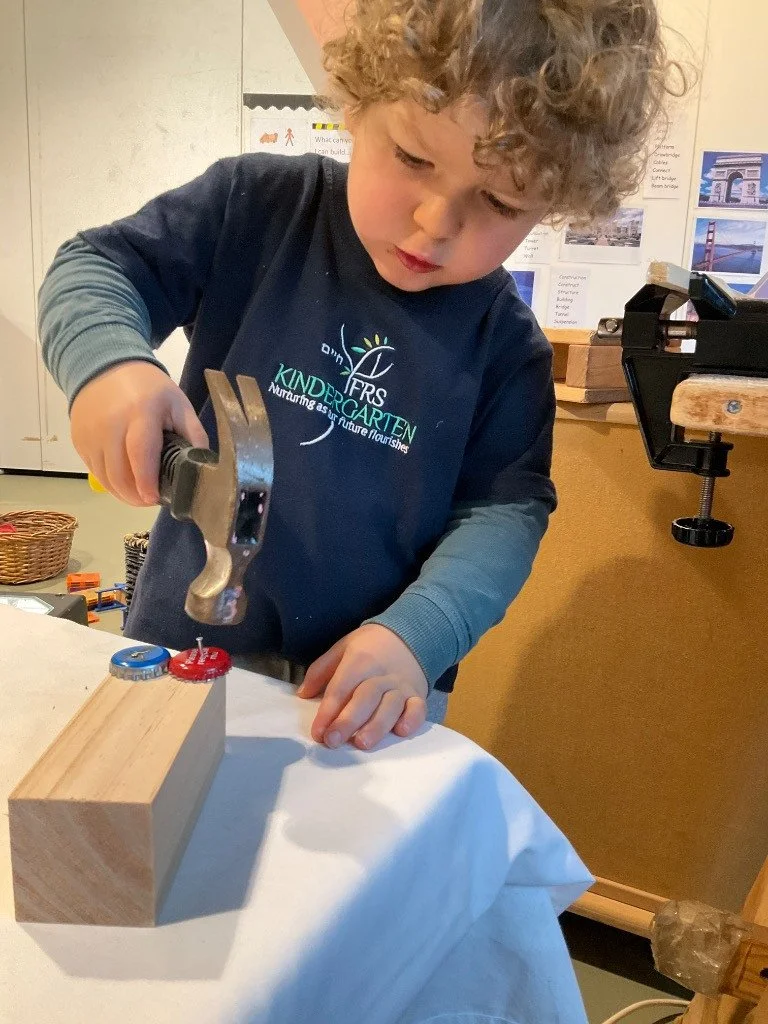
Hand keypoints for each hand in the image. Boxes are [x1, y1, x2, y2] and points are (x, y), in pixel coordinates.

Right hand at [70, 361, 207, 505]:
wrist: (105, 367)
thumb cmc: (149, 389)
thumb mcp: (178, 405)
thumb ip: (194, 435)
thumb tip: (202, 466)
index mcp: (141, 412)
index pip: (140, 452)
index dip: (147, 481)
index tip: (154, 499)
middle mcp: (110, 425)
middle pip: (119, 473)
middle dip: (137, 496)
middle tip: (152, 500)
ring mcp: (90, 434)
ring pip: (105, 478)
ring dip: (123, 493)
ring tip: (141, 495)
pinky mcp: (79, 441)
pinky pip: (95, 471)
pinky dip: (111, 482)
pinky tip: (125, 481)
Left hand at [297, 624, 428, 750]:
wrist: (409, 634)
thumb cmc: (370, 646)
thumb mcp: (343, 648)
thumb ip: (321, 670)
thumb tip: (303, 694)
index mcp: (360, 660)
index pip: (341, 687)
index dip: (328, 711)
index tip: (318, 733)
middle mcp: (381, 674)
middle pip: (365, 697)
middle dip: (348, 721)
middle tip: (333, 741)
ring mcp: (401, 685)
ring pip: (390, 705)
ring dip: (377, 725)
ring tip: (362, 742)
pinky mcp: (417, 694)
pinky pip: (418, 708)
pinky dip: (412, 720)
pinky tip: (401, 731)